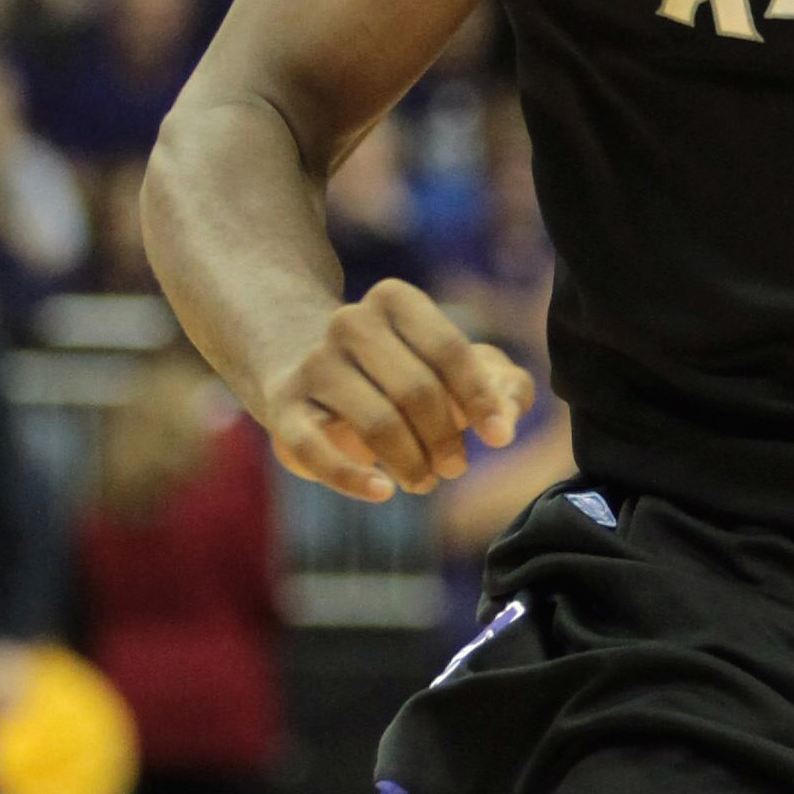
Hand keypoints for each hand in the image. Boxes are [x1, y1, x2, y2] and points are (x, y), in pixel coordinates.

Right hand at [259, 278, 533, 500]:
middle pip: (415, 389)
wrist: (306, 367)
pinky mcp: (283, 408)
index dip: (480, 398)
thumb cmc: (400, 370)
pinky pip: (315, 449)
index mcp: (394, 301)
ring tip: (425, 481)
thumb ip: (499, 384)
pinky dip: (352, 478)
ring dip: (411, 463)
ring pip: (376, 422)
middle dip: (445, 438)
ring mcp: (313, 363)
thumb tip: (510, 415)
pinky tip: (383, 492)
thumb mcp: (454, 366)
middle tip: (455, 467)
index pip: (447, 349)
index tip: (500, 438)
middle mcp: (349, 322)